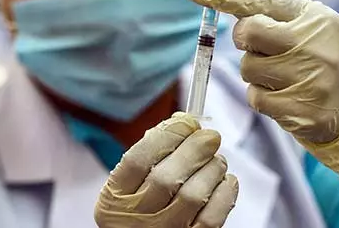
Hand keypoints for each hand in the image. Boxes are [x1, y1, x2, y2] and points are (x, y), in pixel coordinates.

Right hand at [94, 112, 238, 227]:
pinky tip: (223, 181)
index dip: (167, 135)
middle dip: (194, 149)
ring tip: (216, 161)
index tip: (186, 122)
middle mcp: (135, 220)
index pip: (138, 159)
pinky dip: (223, 193)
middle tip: (210, 136)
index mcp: (115, 199)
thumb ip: (150, 155)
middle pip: (167, 177)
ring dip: (212, 169)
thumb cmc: (140, 208)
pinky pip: (212, 218)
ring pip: (194, 195)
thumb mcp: (128, 186)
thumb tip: (185, 122)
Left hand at [182, 0, 338, 177]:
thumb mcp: (306, 23)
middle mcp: (315, 47)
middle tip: (264, 46)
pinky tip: (285, 95)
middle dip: (246, 40)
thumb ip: (266, 7)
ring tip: (284, 74)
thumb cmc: (322, 53)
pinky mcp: (302, 113)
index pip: (260, 1)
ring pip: (248, 68)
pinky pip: (256, 99)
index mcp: (315, 18)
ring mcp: (310, 81)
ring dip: (256, 72)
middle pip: (247, 35)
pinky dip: (263, 97)